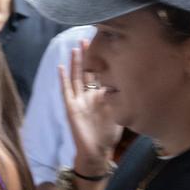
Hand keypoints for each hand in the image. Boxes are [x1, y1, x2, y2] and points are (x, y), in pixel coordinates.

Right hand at [58, 40, 121, 176]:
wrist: (96, 151)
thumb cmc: (108, 134)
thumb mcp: (119, 113)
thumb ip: (121, 99)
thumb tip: (128, 82)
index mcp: (100, 96)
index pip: (101, 74)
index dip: (103, 60)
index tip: (107, 45)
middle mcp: (88, 95)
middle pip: (87, 72)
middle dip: (88, 56)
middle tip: (88, 38)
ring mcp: (78, 100)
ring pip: (76, 77)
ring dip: (76, 63)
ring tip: (75, 47)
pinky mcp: (71, 107)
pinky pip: (66, 90)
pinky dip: (63, 79)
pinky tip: (61, 67)